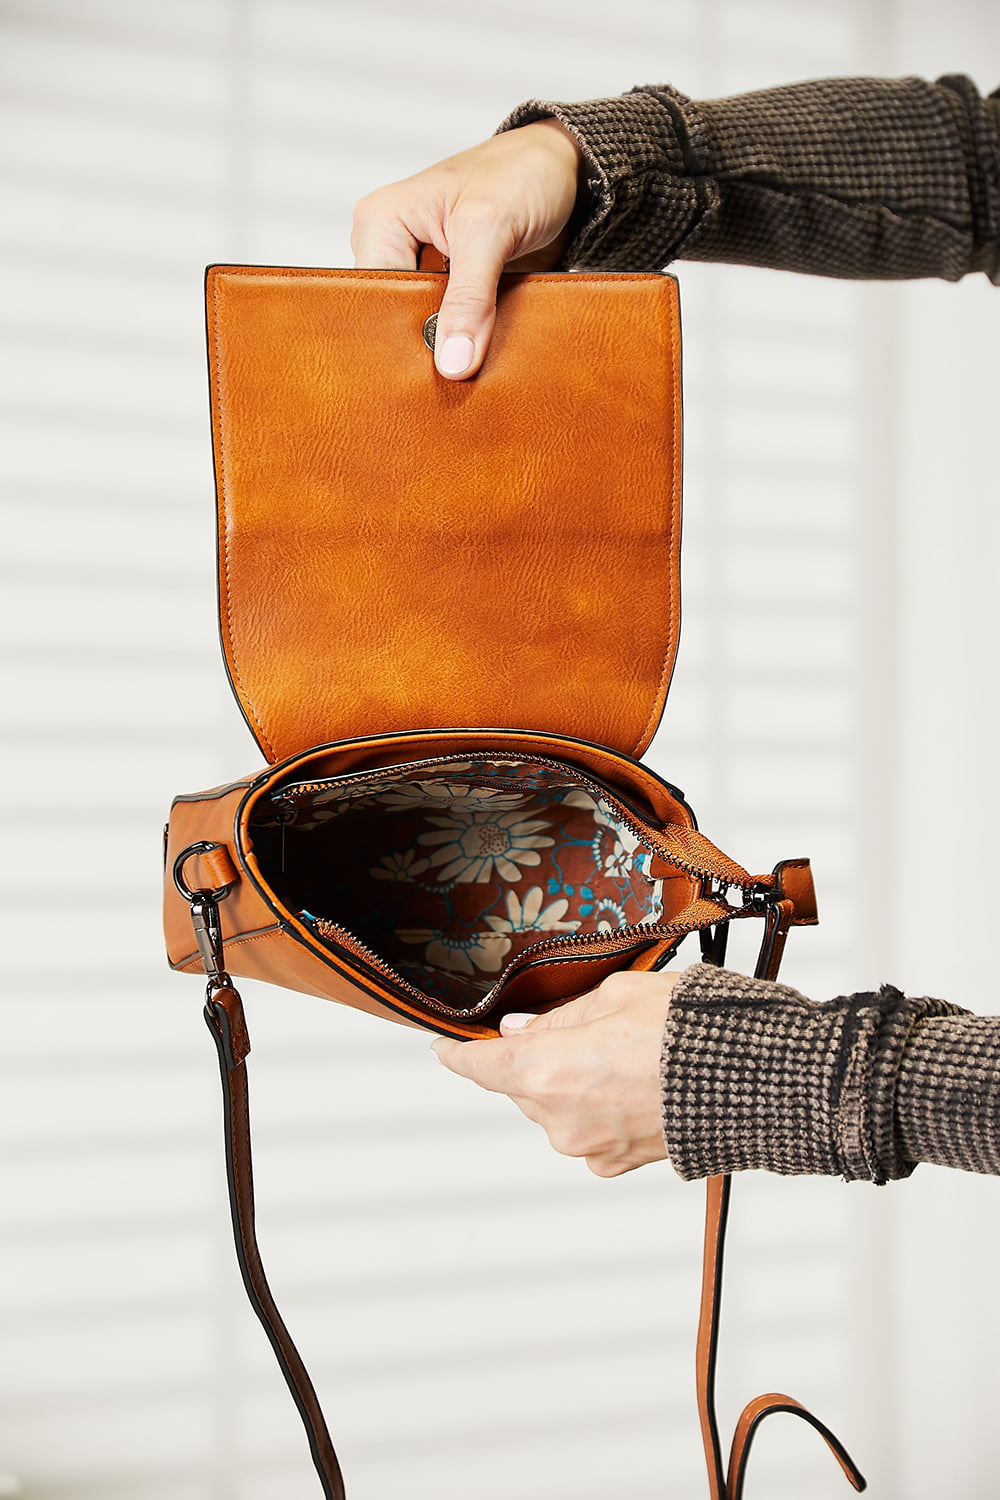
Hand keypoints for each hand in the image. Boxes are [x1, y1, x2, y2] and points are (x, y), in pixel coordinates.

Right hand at [351, 120, 583, 379]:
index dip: (402, 336)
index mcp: (380, 223)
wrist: (564, 171)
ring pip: (425, 328)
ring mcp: (422, 271)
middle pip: (395, 319)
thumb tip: (452, 363)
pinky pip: (454, 327)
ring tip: (477, 359)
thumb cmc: (521, 173)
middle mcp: (393, 248)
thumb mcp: (490, 231)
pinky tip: (488, 347)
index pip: (373, 299)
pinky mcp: (452, 289)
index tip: (437, 365)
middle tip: (461, 368)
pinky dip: (473, 339)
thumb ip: (469, 298)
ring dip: (455, 344)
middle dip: (430, 344)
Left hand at [431, 970, 679, 1176]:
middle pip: (520, 1084)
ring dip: (570, 1083)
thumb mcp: (616, 994)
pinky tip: (634, 1084)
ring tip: (625, 1054)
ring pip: (553, 1108)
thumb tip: (521, 1031)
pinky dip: (597, 1108)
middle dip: (536, 1056)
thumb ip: (558, 1017)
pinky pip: (585, 1130)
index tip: (443, 1045)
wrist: (752, 1082)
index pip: (480, 1064)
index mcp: (548, 1071)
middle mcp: (558, 1120)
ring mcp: (586, 1147)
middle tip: (585, 1027)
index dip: (457, 1052)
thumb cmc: (690, 1030)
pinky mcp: (615, 1164)